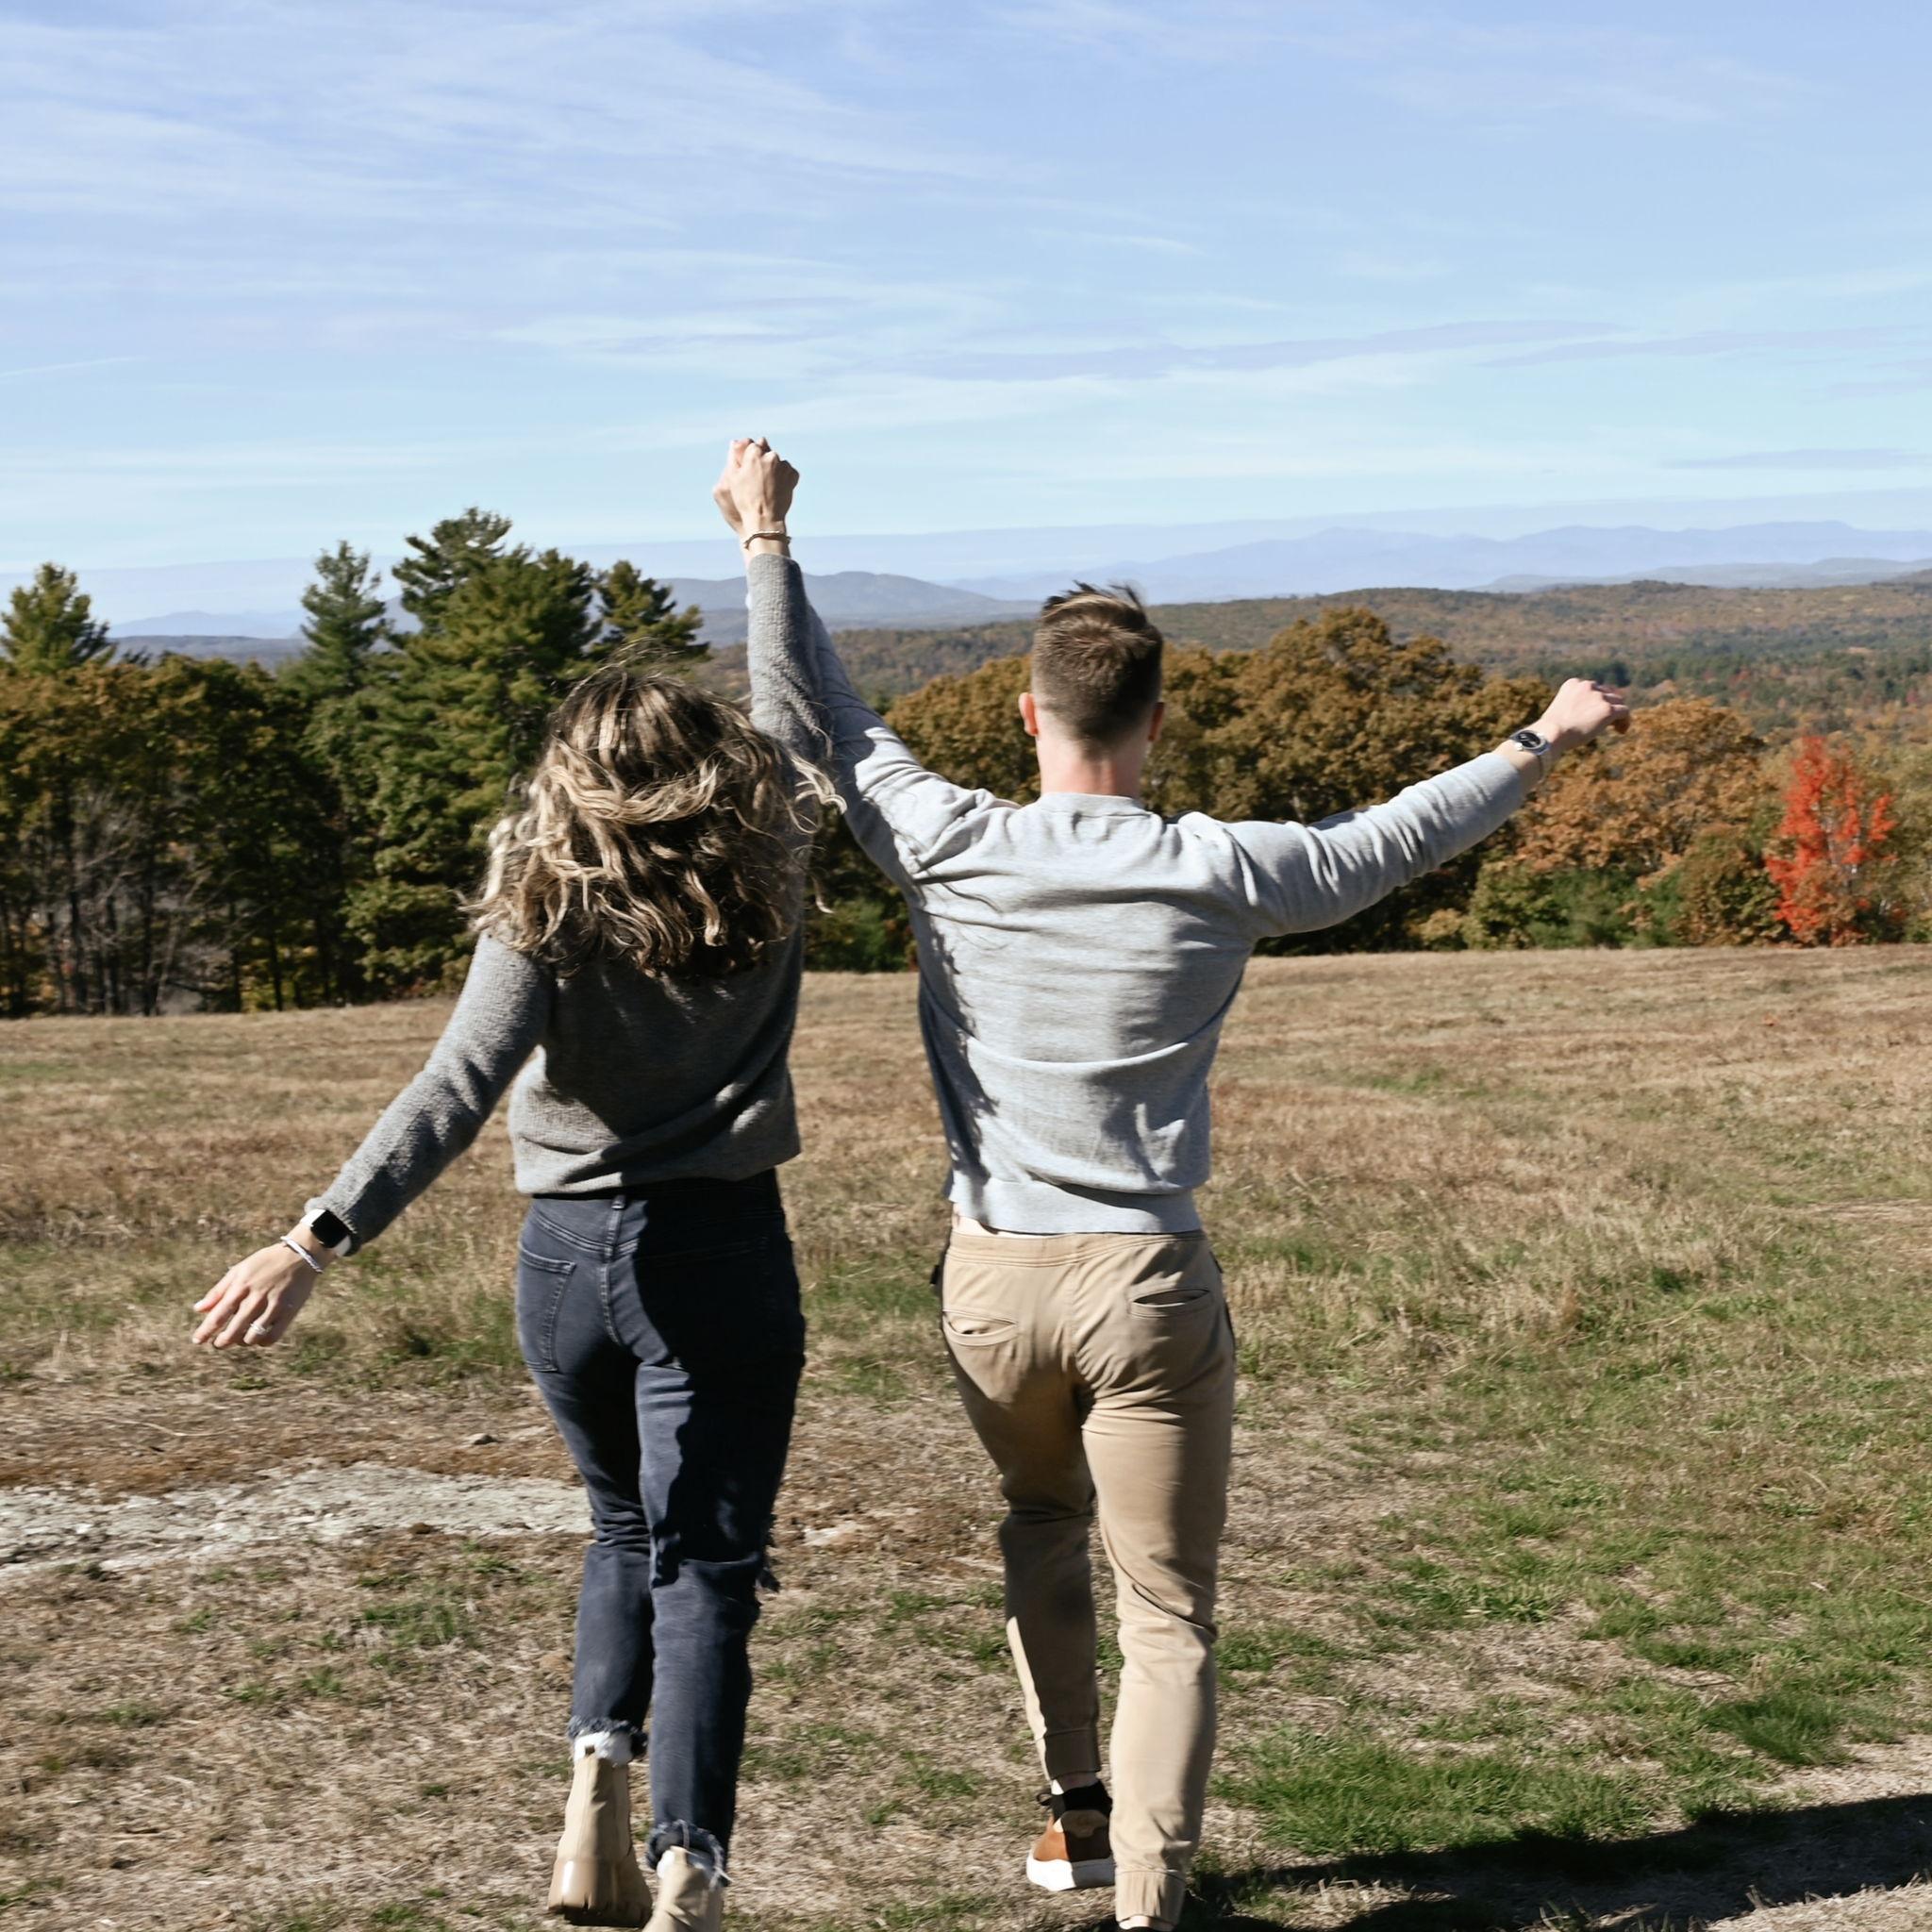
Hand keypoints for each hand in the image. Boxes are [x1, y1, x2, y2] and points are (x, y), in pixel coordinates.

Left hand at [193, 1241, 320, 1348]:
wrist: (301, 1255)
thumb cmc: (265, 1262)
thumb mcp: (239, 1270)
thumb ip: (218, 1291)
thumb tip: (198, 1310)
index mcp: (241, 1286)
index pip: (219, 1314)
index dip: (206, 1330)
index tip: (197, 1341)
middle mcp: (257, 1298)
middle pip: (234, 1331)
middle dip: (222, 1342)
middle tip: (219, 1344)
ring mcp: (274, 1306)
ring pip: (252, 1337)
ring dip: (242, 1342)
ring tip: (240, 1338)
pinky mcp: (290, 1312)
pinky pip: (272, 1337)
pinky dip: (262, 1342)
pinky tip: (258, 1337)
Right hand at [713, 437, 796, 541]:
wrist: (764, 518)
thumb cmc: (745, 499)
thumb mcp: (733, 478)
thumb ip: (733, 457)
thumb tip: (734, 442)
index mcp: (754, 454)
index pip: (754, 447)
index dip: (751, 458)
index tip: (750, 469)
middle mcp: (771, 456)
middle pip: (767, 453)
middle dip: (764, 462)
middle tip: (759, 479)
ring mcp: (784, 466)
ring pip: (779, 462)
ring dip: (775, 469)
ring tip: (767, 486)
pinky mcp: (793, 476)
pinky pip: (789, 472)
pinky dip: (784, 477)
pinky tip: (777, 488)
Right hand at [1533, 678, 1630, 753]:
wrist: (1553, 733)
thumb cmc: (1552, 729)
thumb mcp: (1559, 710)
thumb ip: (1573, 706)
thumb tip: (1582, 716)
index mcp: (1573, 683)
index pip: (1593, 688)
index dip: (1597, 700)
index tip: (1594, 713)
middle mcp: (1587, 686)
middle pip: (1607, 693)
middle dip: (1608, 705)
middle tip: (1607, 721)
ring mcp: (1599, 697)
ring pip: (1618, 702)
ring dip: (1617, 713)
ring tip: (1616, 727)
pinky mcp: (1608, 709)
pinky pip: (1624, 712)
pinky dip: (1625, 721)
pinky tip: (1621, 731)